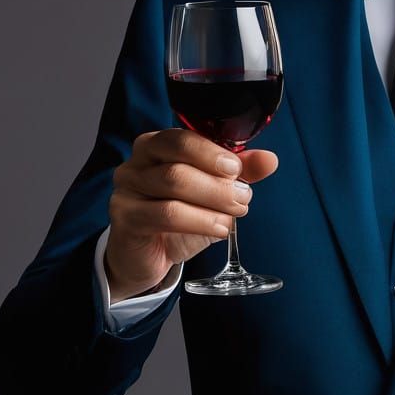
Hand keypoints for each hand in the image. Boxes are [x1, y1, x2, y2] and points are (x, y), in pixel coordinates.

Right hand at [105, 129, 278, 301]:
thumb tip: (269, 160)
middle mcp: (137, 162)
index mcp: (157, 145)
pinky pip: (165, 215)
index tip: (238, 169)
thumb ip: (239, 173)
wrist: (148, 256)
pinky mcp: (124, 218)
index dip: (213, 152)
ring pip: (173, 185)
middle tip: (244, 197)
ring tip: (234, 215)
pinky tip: (219, 229)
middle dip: (218, 181)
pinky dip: (199, 221)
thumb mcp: (213, 192)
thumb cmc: (179, 216)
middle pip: (179, 160)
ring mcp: (126, 189)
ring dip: (212, 201)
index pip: (183, 137)